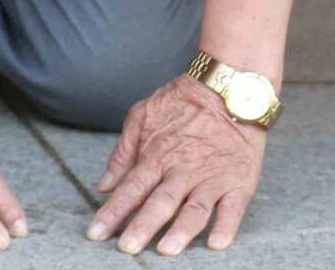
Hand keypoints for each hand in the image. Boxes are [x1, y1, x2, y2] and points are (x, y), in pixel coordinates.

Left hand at [87, 75, 265, 254]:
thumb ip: (123, 152)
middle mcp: (183, 169)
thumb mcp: (143, 115)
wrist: (230, 84)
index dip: (112, 212)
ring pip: (195, 208)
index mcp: (157, 156)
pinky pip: (233, 206)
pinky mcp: (239, 179)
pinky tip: (217, 243)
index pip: (131, 188)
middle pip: (160, 201)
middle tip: (127, 249)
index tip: (95, 234)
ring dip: (181, 231)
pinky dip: (227, 225)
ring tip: (167, 250)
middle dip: (142, 226)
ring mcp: (212, 176)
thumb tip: (103, 185)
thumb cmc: (183, 101)